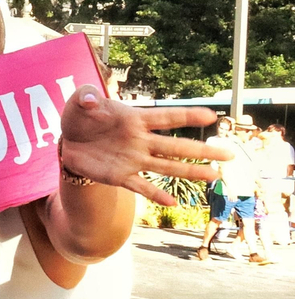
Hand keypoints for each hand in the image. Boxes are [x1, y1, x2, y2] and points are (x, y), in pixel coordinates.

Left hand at [58, 89, 230, 205]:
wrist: (69, 140)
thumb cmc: (81, 116)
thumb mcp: (80, 101)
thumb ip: (86, 96)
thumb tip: (91, 101)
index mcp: (135, 119)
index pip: (165, 117)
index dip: (186, 116)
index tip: (211, 115)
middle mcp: (140, 141)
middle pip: (175, 146)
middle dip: (202, 150)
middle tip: (229, 154)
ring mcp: (133, 160)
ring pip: (166, 167)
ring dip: (190, 171)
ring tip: (214, 176)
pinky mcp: (120, 176)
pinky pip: (141, 186)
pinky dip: (155, 194)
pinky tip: (172, 202)